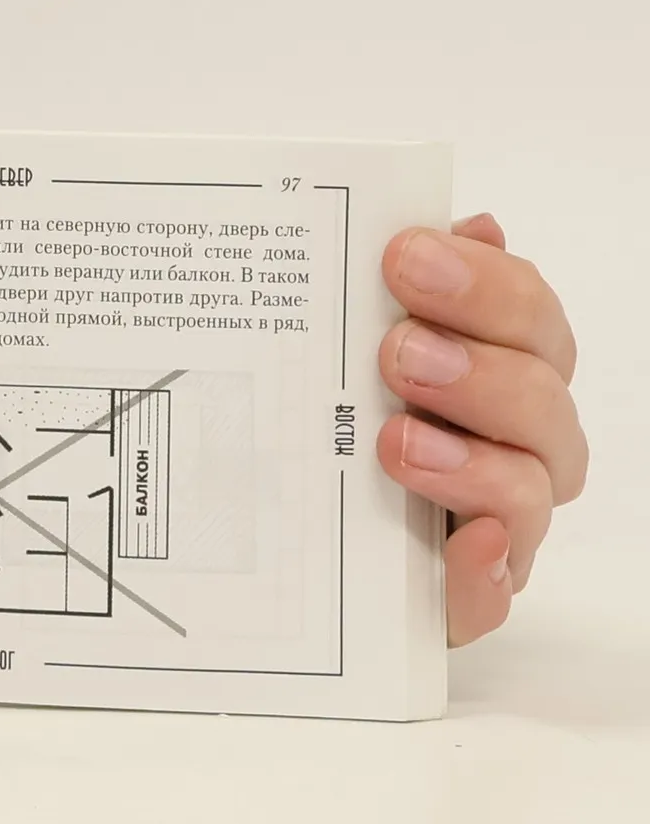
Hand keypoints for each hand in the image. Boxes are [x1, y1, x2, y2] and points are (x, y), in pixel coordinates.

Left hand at [376, 213, 584, 645]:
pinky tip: (462, 548)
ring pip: (530, 489)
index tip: (404, 256)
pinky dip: (481, 573)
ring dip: (474, 461)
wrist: (282, 553)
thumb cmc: (333, 431)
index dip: (482, 281)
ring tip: (397, 441)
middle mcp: (514, 444)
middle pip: (541, 395)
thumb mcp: (341, 352)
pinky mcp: (462, 600)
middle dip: (476, 365)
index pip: (526, 314)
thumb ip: (397, 291)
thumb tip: (471, 223)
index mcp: (496, 368)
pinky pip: (491, 595)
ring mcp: (497, 525)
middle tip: (398, 352)